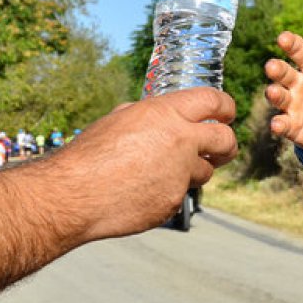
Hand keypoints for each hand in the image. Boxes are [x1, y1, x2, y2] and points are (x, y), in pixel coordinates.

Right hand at [50, 86, 236, 242]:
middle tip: (220, 148)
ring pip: (205, 172)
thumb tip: (163, 116)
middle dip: (226, 144)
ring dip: (193, 171)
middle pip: (226, 140)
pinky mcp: (174, 201)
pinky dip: (168, 192)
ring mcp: (180, 174)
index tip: (227, 113)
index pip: (215, 101)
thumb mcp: (120, 119)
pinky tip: (143, 191)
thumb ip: (150, 115)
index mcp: (166, 113)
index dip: (226, 107)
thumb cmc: (91, 154)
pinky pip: (180, 194)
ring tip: (163, 172)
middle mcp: (180, 141)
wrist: (76, 194)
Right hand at [264, 31, 302, 153]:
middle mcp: (299, 83)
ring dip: (273, 93)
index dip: (291, 43)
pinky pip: (282, 123)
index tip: (283, 38)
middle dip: (276, 68)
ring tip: (274, 92)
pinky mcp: (292, 126)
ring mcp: (293, 104)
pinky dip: (278, 124)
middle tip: (271, 66)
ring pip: (278, 95)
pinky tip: (277, 125)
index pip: (300, 51)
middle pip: (283, 72)